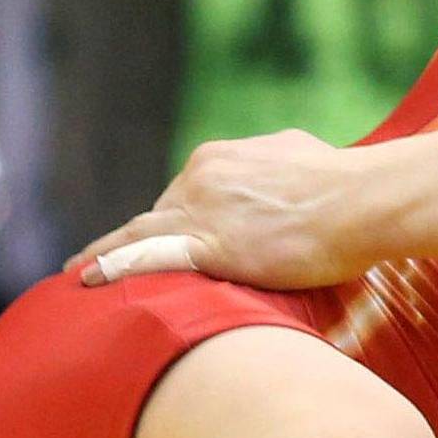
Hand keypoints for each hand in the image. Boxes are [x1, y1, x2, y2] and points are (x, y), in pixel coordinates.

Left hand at [72, 130, 367, 290]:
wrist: (362, 201)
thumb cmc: (343, 182)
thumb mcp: (298, 156)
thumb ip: (273, 167)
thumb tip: (282, 175)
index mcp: (218, 158)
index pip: (183, 195)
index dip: (172, 222)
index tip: (163, 242)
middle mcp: (199, 179)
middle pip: (154, 217)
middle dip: (128, 241)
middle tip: (97, 265)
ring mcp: (200, 211)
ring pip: (137, 235)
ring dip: (103, 256)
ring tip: (76, 274)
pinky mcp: (210, 246)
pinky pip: (149, 258)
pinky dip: (115, 268)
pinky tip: (87, 281)